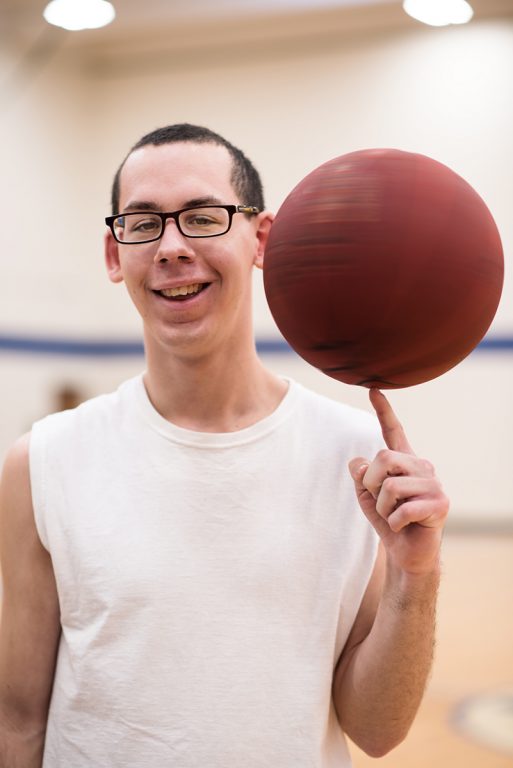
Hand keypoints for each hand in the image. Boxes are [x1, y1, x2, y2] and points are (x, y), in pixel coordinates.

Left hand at [349, 389, 448, 575]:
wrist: (409, 553)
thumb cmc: (390, 521)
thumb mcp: (368, 497)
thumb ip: (361, 477)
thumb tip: (358, 462)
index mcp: (405, 461)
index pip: (394, 432)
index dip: (384, 411)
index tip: (373, 389)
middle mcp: (422, 466)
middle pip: (383, 458)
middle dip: (371, 483)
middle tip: (381, 502)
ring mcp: (434, 484)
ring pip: (389, 487)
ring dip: (383, 508)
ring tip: (395, 516)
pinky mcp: (440, 504)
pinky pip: (401, 509)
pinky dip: (394, 522)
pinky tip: (403, 526)